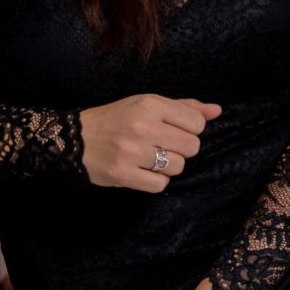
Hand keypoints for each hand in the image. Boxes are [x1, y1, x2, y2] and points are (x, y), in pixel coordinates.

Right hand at [78, 94, 220, 191]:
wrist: (73, 139)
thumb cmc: (116, 119)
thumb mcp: (147, 104)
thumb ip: (184, 107)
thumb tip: (216, 110)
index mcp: (150, 105)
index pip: (197, 123)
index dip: (190, 129)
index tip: (174, 131)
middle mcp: (142, 127)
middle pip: (192, 146)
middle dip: (181, 149)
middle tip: (162, 146)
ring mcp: (132, 152)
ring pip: (178, 166)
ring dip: (168, 166)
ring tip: (150, 158)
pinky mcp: (123, 174)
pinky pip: (160, 184)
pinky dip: (155, 180)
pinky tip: (142, 170)